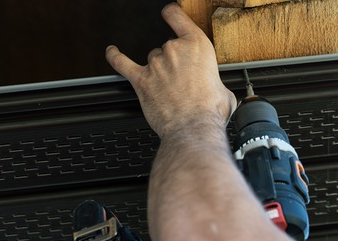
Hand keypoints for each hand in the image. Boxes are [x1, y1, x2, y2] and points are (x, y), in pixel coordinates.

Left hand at [106, 3, 235, 137]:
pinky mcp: (141, 80)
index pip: (177, 17)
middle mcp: (174, 50)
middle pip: (167, 47)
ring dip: (158, 71)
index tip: (170, 14)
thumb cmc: (208, 111)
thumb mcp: (224, 92)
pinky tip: (113, 53)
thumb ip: (217, 85)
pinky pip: (122, 63)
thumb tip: (216, 92)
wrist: (193, 128)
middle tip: (181, 82)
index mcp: (197, 46)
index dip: (172, 15)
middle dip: (173, 63)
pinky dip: (115, 57)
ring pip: (152, 59)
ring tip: (167, 89)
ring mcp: (156, 64)